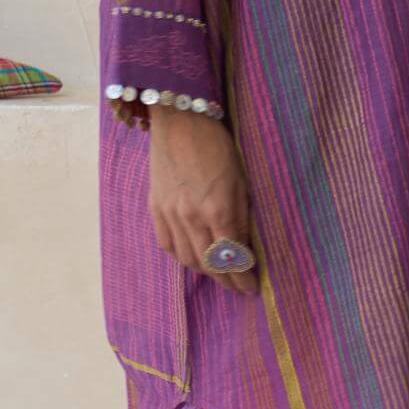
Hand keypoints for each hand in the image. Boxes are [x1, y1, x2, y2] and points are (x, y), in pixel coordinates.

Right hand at [146, 105, 259, 296]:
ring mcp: (169, 213)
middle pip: (209, 264)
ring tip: (219, 274)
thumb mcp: (240, 180)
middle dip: (227, 281)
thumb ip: (241, 217)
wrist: (180, 119)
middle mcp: (191, 217)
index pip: (232, 257)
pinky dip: (181, 256)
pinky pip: (166, 244)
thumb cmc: (218, 145)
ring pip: (186, 259)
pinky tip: (192, 256)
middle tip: (239, 288)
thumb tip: (244, 248)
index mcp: (217, 209)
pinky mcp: (155, 207)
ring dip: (205, 272)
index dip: (243, 278)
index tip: (253, 288)